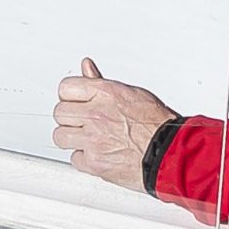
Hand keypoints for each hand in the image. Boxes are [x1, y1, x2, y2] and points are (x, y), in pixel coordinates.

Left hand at [53, 60, 177, 194]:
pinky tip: (97, 154)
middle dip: (69, 118)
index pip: (65, 88)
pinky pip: (75, 159)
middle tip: (82, 123)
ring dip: (71, 139)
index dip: (69, 96)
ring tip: (87, 139)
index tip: (74, 102)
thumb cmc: (157, 124)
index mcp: (104, 93)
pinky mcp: (94, 162)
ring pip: (60, 137)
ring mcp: (92, 139)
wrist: (169, 153)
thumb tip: (86, 66)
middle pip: (59, 113)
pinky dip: (84, 159)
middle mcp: (95, 114)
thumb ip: (102, 82)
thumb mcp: (132, 93)